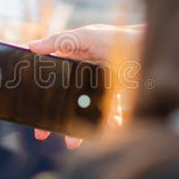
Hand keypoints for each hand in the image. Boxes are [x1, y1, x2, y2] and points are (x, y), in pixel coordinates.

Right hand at [28, 24, 141, 147]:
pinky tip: (102, 133)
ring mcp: (98, 90)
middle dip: (54, 118)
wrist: (146, 48)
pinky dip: (105, 126)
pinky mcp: (113, 99)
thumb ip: (58, 41)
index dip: (40, 95)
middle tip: (43, 134)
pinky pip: (106, 116)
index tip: (31, 110)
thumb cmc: (115, 38)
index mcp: (72, 62)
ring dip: (77, 130)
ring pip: (83, 113)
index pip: (50, 80)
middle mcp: (83, 77)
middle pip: (64, 101)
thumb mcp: (84, 36)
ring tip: (71, 142)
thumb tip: (31, 46)